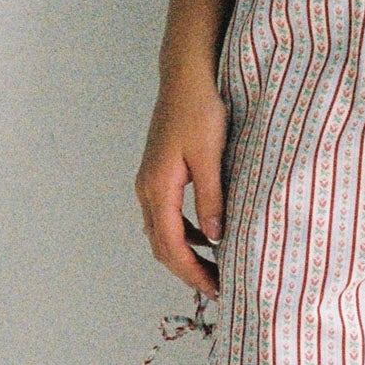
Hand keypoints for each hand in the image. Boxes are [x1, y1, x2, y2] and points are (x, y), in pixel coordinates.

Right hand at [136, 77, 228, 297]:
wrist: (186, 76)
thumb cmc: (200, 109)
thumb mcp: (210, 156)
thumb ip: (211, 198)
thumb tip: (215, 238)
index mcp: (158, 187)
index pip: (171, 245)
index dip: (192, 272)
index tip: (215, 289)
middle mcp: (147, 188)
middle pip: (161, 245)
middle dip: (187, 270)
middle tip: (217, 287)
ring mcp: (150, 181)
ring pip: (162, 232)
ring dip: (184, 253)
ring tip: (213, 268)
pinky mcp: (159, 173)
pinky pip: (166, 215)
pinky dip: (184, 233)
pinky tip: (206, 235)